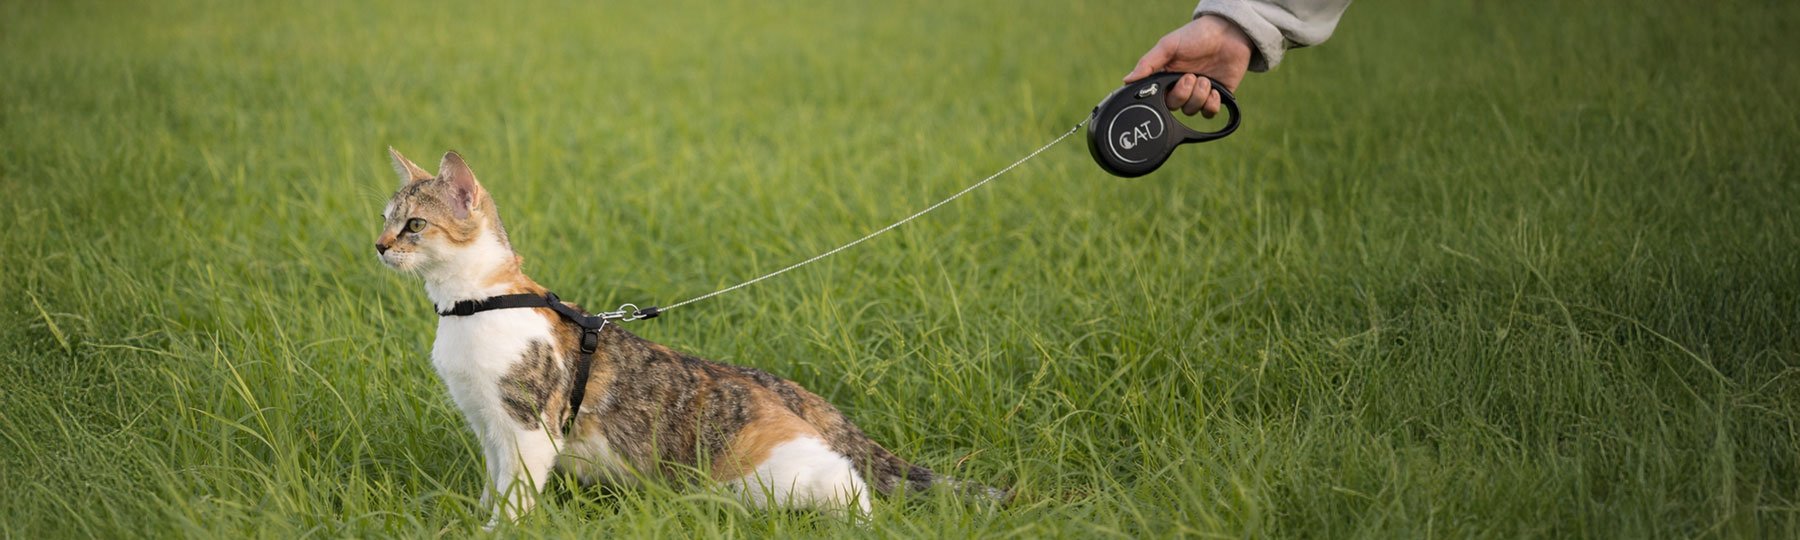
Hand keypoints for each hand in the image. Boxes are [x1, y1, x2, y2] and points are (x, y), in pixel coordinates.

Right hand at [1123, 15, 1253, 117]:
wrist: (1228, 32)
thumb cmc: (1196, 35)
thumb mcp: (1168, 46)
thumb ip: (1147, 64)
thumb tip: (1126, 80)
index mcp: (1166, 76)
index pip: (1157, 97)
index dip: (1162, 96)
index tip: (1168, 86)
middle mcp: (1181, 87)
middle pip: (1174, 106)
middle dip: (1183, 94)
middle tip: (1191, 76)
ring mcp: (1199, 93)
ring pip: (1192, 110)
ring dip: (1199, 96)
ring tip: (1205, 79)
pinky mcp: (1217, 96)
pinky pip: (1209, 112)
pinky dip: (1211, 104)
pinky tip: (1215, 90)